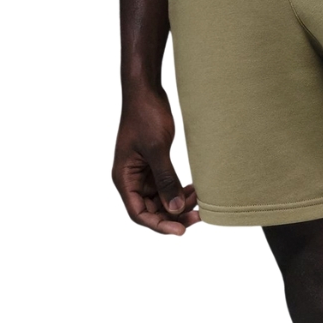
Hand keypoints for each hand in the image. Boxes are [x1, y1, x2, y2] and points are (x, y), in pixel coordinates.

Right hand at [112, 85, 199, 234]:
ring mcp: (142, 173)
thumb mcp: (156, 149)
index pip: (139, 213)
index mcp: (123, 178)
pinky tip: (195, 190)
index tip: (181, 230)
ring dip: (179, 203)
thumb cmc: (145, 115)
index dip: (159, 225)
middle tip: (198, 217)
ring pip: (161, 200)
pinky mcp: (153, 165)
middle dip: (174, 215)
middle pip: (151, 210)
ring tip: (199, 199)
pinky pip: (166, 186)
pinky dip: (180, 191)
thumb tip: (175, 209)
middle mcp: (131, 179)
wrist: (146, 91)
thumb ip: (166, 180)